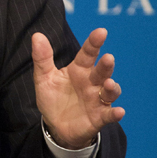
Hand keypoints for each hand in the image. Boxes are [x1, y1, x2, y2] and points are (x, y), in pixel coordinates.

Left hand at [31, 28, 124, 148]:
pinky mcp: (99, 117)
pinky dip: (115, 113)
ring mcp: (97, 100)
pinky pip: (109, 115)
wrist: (55, 126)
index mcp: (79, 70)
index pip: (87, 54)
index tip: (101, 31)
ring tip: (109, 84)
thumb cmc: (53, 98)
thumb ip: (42, 58)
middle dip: (106, 65)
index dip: (93, 43)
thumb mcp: (43, 77)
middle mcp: (91, 83)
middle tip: (108, 58)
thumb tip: (37, 35)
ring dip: (112, 88)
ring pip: (109, 92)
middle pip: (101, 72)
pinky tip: (119, 112)